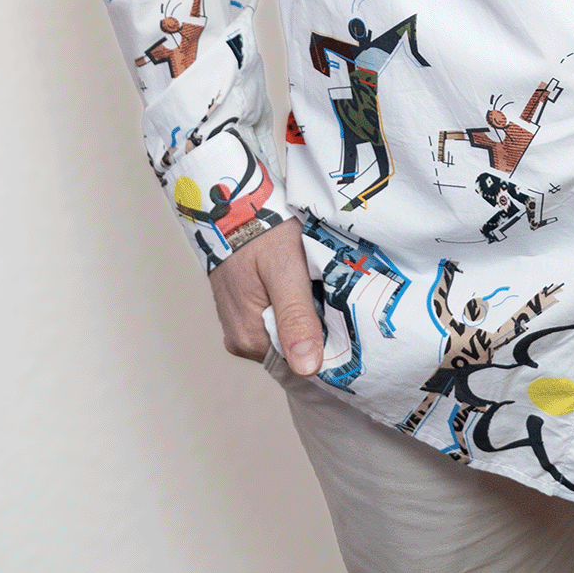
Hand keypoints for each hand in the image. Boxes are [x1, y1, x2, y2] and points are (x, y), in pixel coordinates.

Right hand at [208, 218, 323, 374]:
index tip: (340, 314)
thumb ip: (296, 318)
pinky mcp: (242, 310)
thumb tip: (306, 368)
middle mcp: (240, 339)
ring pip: (286, 331)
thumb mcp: (285, 269)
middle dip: (315, 324)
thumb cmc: (261, 230)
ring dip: (304, 312)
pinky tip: (298, 280)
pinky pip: (275, 318)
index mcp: (249, 337)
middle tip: (325, 289)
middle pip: (293, 346)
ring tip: (312, 281)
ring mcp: (238, 325)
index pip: (300, 360)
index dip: (325, 341)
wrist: (232, 204)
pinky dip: (292, 303)